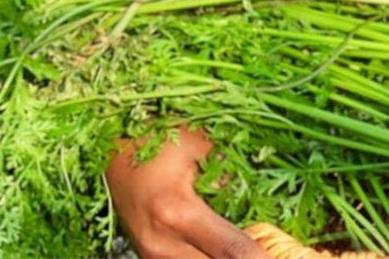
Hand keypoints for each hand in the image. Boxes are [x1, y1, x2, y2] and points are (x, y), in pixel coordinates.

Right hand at [105, 126, 270, 258]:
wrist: (112, 153)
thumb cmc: (156, 141)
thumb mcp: (201, 148)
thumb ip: (231, 175)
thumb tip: (261, 198)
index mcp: (177, 213)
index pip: (229, 249)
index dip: (258, 256)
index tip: (276, 255)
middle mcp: (161, 244)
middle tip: (268, 251)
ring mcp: (150, 257)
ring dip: (221, 258)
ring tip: (246, 248)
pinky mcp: (147, 258)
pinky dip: (205, 258)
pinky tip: (218, 247)